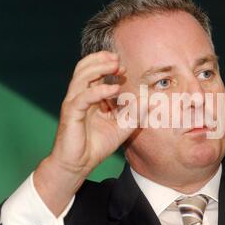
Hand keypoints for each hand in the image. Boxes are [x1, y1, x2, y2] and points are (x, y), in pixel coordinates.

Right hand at [34, 51, 133, 215]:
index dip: (108, 65)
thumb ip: (136, 113)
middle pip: (85, 68)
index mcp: (90, 96)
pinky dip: (98, 90)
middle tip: (118, 60)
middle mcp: (80, 96)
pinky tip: (113, 89)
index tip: (124, 67)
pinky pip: (83, 97)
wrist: (79, 165)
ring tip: (115, 67)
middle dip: (102, 60)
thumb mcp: (123, 127)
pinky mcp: (71, 113)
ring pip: (81, 77)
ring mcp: (74, 103)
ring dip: (98, 68)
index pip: (95, 72)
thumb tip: (152, 101)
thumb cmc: (96, 145)